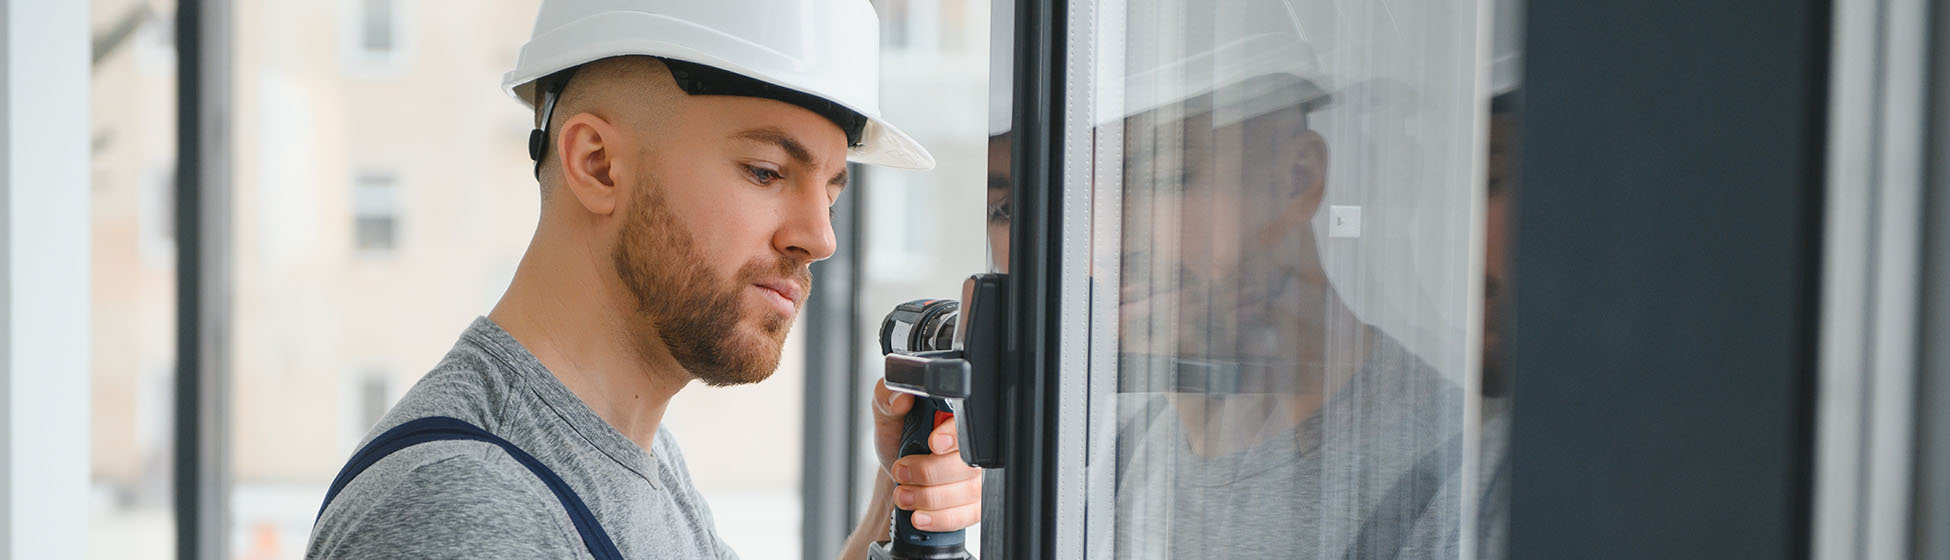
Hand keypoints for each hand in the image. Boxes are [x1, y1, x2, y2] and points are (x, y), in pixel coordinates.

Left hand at [871, 378, 983, 531]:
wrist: (898, 478)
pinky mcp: (973, 505)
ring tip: (903, 495)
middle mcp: (970, 449)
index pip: (968, 426)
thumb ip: (886, 399)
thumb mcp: (885, 418)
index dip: (954, 436)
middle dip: (928, 473)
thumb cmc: (897, 443)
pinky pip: (966, 515)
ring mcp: (975, 479)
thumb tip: (901, 396)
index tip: (933, 444)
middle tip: (901, 471)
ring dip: (928, 497)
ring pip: (967, 492)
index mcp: (953, 420)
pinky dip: (939, 518)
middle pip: (968, 464)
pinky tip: (920, 515)